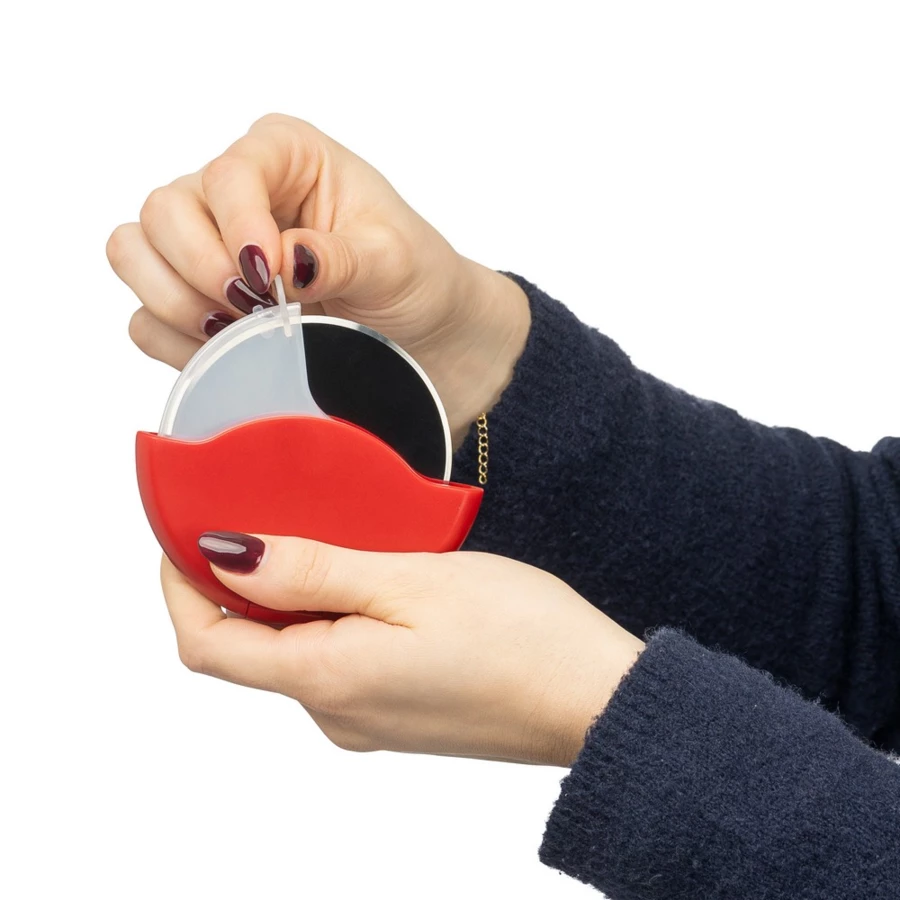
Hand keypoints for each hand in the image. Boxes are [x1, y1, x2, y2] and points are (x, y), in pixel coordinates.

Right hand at [107, 114, 529, 446]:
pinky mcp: (198, 303)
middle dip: (201, 270)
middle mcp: (236, 193)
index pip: (226, 175)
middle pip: (163, 211)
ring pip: (136, 255)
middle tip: (255, 312)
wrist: (425, 337)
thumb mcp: (395, 261)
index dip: (237, 227)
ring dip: (176, 302)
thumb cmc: (417, 279)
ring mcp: (208, 247)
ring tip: (239, 332)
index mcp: (285, 156)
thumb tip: (285, 261)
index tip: (269, 280)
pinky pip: (146, 317)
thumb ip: (340, 257)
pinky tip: (227, 354)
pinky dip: (174, 340)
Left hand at [162, 533, 643, 766]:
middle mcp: (335, 712)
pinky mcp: (397, 711)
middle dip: (240, 581)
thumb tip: (228, 556)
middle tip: (269, 511)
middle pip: (249, 646)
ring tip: (335, 534)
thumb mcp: (408, 581)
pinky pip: (339, 658)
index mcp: (327, 681)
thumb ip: (312, 572)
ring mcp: (367, 718)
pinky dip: (334, 613)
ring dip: (295, 593)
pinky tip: (374, 576)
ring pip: (296, 648)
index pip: (208, 644)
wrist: (597, 700)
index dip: (181, 585)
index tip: (186, 530)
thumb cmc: (521, 639)